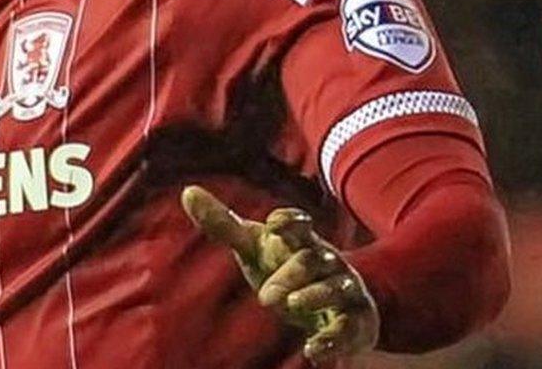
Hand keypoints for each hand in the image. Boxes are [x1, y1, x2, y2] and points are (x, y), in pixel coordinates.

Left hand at [182, 186, 377, 361]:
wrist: (336, 303)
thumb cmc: (284, 267)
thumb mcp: (254, 247)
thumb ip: (223, 224)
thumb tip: (187, 191)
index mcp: (301, 240)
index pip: (299, 224)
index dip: (290, 221)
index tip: (274, 225)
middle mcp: (326, 261)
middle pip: (311, 260)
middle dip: (290, 274)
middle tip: (264, 296)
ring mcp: (343, 289)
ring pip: (335, 287)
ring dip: (315, 296)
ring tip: (292, 306)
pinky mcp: (354, 320)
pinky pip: (348, 327)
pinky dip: (333, 339)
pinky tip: (314, 350)